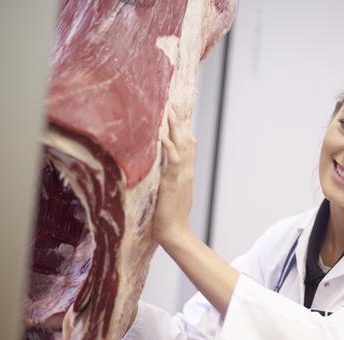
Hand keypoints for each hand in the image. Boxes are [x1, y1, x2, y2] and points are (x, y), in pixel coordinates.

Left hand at [153, 107, 196, 247]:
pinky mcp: (173, 182)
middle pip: (187, 139)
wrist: (174, 233)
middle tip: (173, 102)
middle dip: (180, 120)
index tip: (178, 112)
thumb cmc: (167, 217)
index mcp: (185, 173)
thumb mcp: (167, 192)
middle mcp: (186, 171)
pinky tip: (162, 133)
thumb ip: (165, 178)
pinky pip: (173, 159)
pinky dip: (168, 144)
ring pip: (183, 145)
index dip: (183, 128)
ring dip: (176, 126)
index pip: (187, 145)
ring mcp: (182, 175)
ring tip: (169, 109)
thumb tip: (156, 168)